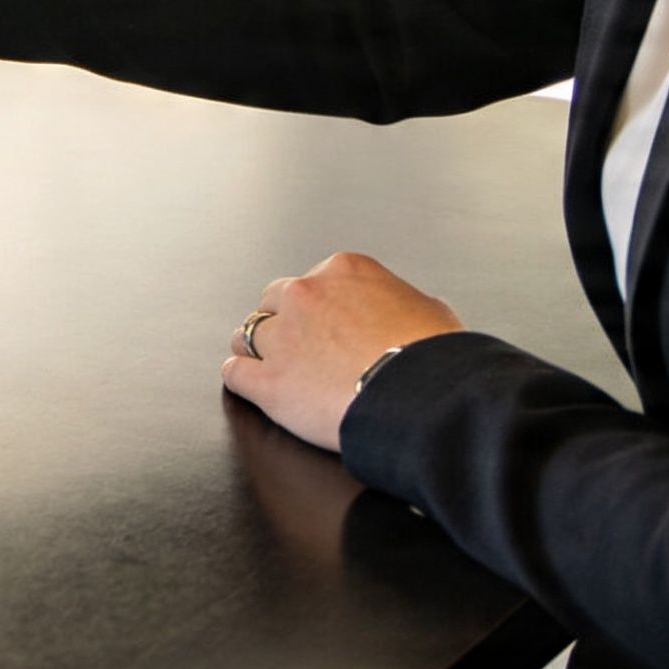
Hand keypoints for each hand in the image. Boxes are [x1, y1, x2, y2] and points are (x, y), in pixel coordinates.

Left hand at [218, 252, 463, 450]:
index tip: (322, 325)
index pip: (313, 281)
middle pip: (273, 302)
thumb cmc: (433, 357)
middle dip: (282, 322)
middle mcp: (306, 295)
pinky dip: (240, 377)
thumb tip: (407, 312)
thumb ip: (402, 302)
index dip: (316, 307)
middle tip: (295, 345)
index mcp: (343, 271)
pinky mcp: (269, 382)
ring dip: (255, 348)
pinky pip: (235, 372)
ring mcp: (283, 337)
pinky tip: (248, 384)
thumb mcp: (429, 310)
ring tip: (265, 365)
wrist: (421, 397)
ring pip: (246, 334)